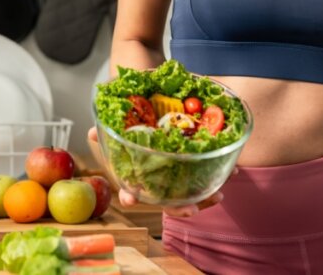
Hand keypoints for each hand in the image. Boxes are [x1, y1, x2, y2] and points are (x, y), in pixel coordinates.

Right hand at [86, 126, 224, 216]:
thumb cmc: (142, 124)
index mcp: (140, 174)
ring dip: (204, 200)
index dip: (130, 196)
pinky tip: (232, 174)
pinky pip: (207, 184)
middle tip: (189, 209)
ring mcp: (178, 182)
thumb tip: (91, 132)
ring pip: (189, 198)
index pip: (131, 190)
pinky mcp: (195, 175)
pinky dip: (219, 181)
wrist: (166, 113)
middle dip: (178, 208)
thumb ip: (111, 130)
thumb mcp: (126, 124)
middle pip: (166, 202)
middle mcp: (159, 183)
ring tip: (218, 196)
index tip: (130, 199)